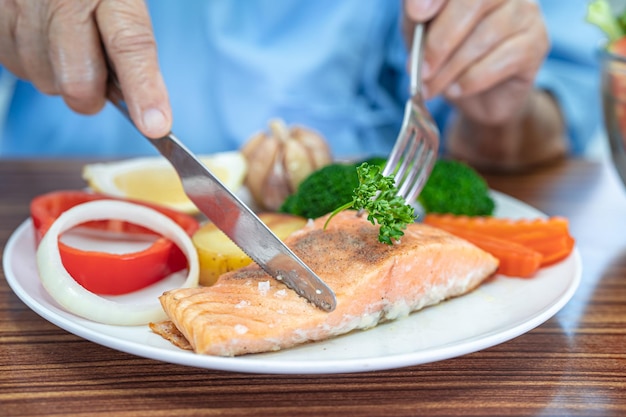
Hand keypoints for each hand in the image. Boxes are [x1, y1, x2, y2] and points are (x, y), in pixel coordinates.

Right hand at [0, 0, 170, 137]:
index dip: (143, 90)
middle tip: (101, 83)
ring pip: (43, 79)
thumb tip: (143, 104)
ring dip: (61, 76)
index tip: (156, 126)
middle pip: (77, 80)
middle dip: (92, 95)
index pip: (129, 45)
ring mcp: (17, 3)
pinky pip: (14, 65)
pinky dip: (34, 63)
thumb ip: (130, 38)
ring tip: (68, 43)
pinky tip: (42, 38)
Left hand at [404, 0, 547, 123]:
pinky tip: (456, 90)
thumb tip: (416, 9)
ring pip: (485, 36)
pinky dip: (471, 79)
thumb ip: (416, 14)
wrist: (478, 97)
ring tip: (431, 87)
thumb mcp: (420, 32)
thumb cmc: (446, 55)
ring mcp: (526, 12)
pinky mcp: (537, 43)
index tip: (416, 13)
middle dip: (441, 40)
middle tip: (421, 69)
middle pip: (474, 1)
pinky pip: (503, 60)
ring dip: (450, 68)